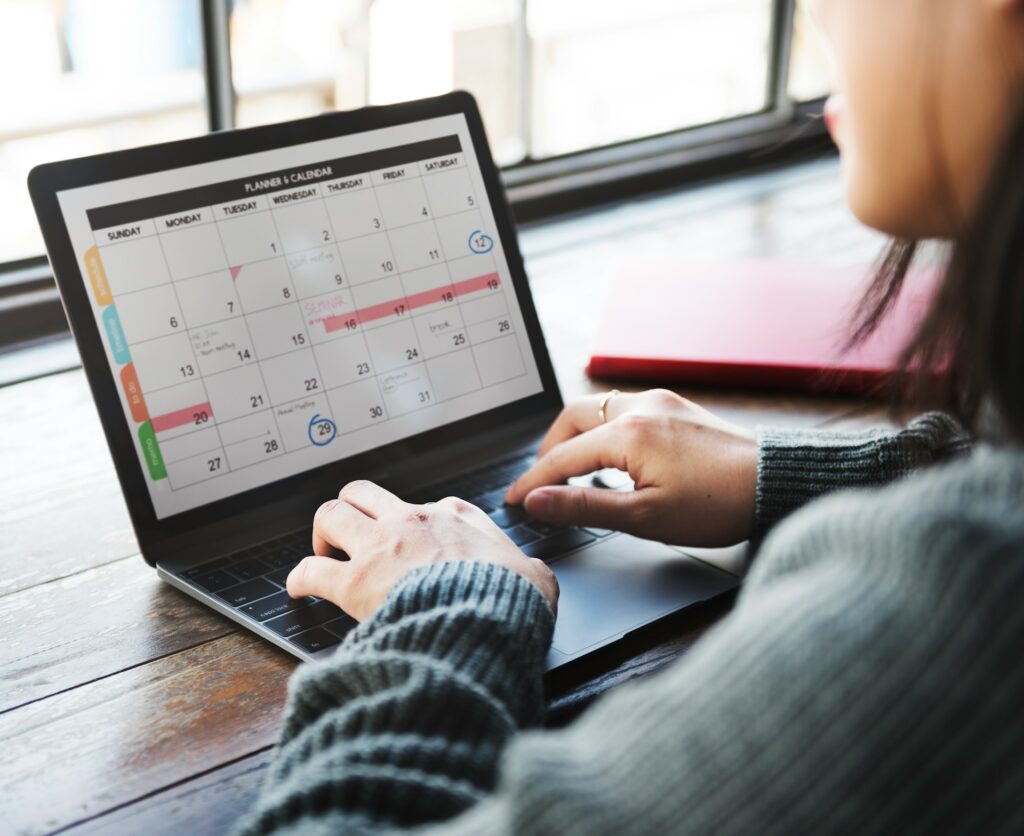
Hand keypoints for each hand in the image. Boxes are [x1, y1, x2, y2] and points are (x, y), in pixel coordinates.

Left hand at [287, 480, 558, 620]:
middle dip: (352, 509)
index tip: (411, 543)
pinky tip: (298, 588)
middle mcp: (413, 521)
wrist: (489, 620)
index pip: (427, 506)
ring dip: (323, 532)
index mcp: (456, 517)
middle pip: (363, 492)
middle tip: (350, 535)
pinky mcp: (355, 580)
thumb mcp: (535, 576)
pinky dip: (300, 577)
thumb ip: (529, 570)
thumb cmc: (512, 600)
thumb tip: (535, 577)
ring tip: (322, 552)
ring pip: (331, 513)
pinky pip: (311, 570)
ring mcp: (381, 546)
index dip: (414, 524)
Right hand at [504, 389, 756, 546]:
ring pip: (598, 408)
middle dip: (550, 448)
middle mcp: (640, 406)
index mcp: (628, 433)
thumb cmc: (718, 504)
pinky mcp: (676, 406)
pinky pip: (624, 409)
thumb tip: (538, 502)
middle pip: (573, 418)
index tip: (514, 500)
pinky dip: (603, 429)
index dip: (534, 481)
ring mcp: (660, 402)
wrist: (775, 482)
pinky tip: (610, 456)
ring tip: (572, 470)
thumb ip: (584, 505)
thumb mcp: (644, 517)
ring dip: (577, 436)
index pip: (562, 457)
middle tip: (541, 481)